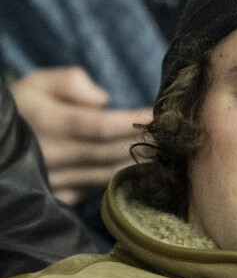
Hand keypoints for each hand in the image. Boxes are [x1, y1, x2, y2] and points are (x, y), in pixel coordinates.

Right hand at [10, 67, 151, 203]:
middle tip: (170, 136)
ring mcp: (52, 179)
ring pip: (104, 174)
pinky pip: (95, 190)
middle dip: (141, 144)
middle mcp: (48, 154)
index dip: (129, 123)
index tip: (156, 116)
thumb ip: (70, 82)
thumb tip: (103, 100)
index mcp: (45, 122)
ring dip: (136, 164)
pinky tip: (143, 171)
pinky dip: (120, 180)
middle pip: (106, 153)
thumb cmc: (25, 106)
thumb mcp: (38, 82)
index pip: (97, 125)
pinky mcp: (57, 195)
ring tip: (164, 153)